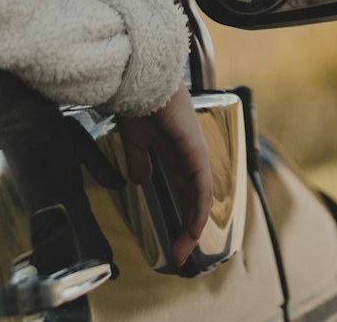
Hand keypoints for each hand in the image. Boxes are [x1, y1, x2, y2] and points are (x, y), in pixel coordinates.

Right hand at [115, 82, 212, 268]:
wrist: (140, 81)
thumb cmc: (137, 103)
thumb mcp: (135, 140)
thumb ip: (139, 160)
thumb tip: (141, 180)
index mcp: (174, 151)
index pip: (183, 190)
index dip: (179, 214)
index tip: (170, 239)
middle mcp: (188, 155)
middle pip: (193, 199)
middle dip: (186, 229)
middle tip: (178, 255)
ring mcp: (194, 154)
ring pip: (200, 199)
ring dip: (191, 228)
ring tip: (181, 251)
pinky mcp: (195, 153)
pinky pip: (202, 190)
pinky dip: (198, 212)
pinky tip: (191, 231)